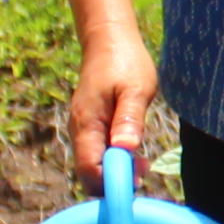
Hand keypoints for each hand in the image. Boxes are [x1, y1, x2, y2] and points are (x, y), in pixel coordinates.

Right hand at [57, 0, 156, 185]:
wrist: (109, 40)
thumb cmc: (125, 61)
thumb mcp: (136, 88)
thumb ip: (130, 118)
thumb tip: (125, 148)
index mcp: (87, 123)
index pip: (90, 168)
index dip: (110, 183)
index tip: (136, 180)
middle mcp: (80, 131)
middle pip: (88, 174)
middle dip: (114, 182)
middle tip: (143, 171)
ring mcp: (84, 131)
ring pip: (93, 167)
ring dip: (116, 173)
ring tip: (143, 164)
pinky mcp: (91, 129)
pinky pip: (98, 155)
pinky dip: (114, 162)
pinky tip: (134, 155)